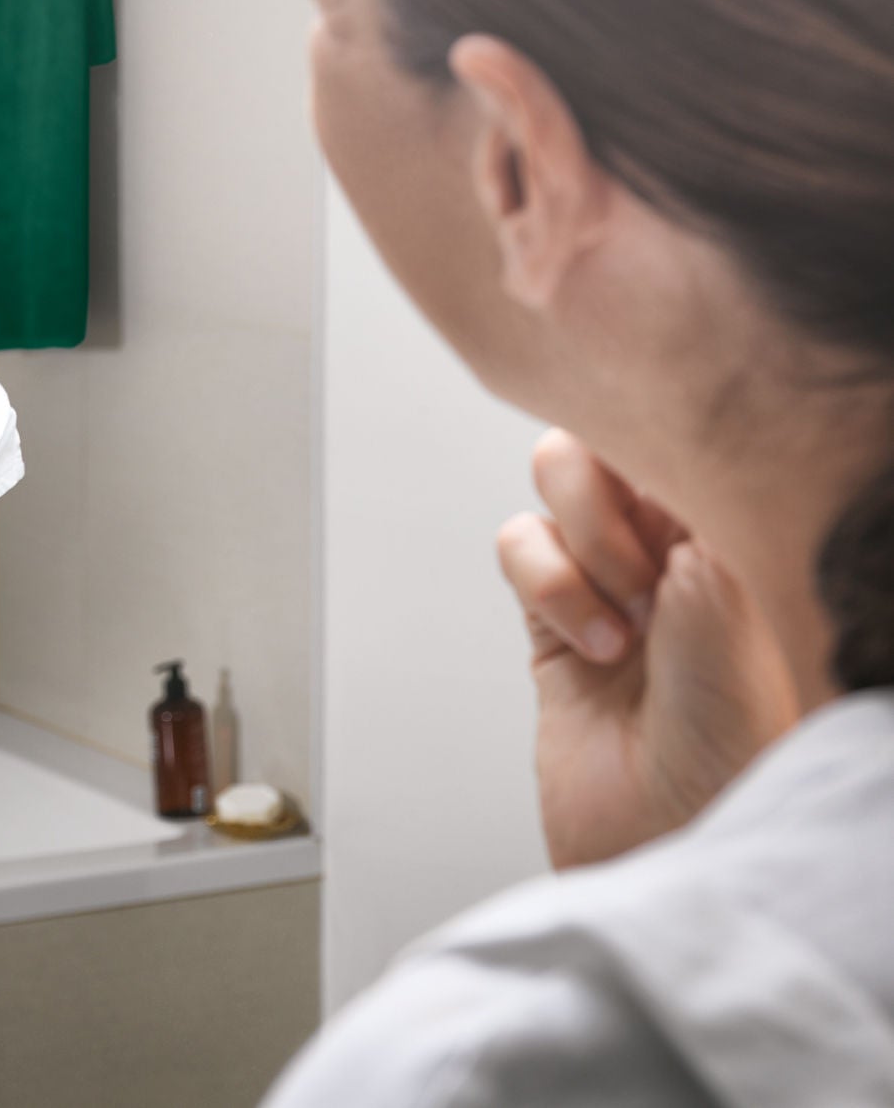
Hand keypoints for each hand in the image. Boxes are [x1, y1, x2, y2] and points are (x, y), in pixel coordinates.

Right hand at [497, 429, 799, 868]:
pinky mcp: (549, 619)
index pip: (671, 426)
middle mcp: (672, 540)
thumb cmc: (734, 729)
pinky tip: (589, 643)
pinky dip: (544, 586)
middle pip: (599, 442)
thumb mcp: (729, 582)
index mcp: (735, 519)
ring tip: (625, 621)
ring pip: (551, 493)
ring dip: (578, 551)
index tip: (648, 476)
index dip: (645, 436)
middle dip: (606, 503)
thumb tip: (633, 431)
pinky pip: (519, 549)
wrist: (678, 827)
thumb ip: (678, 493)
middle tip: (645, 573)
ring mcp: (607, 578)